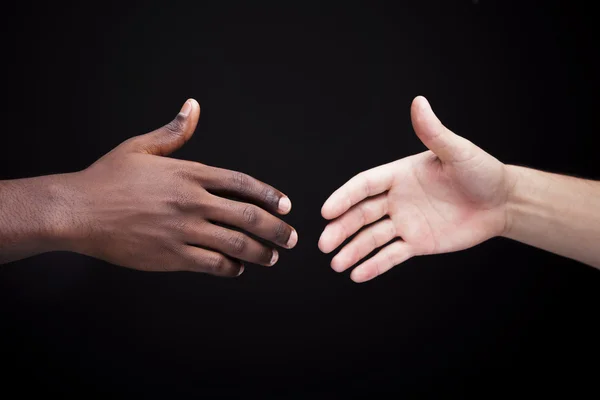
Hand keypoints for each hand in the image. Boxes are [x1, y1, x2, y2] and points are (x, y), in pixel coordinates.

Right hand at [57, 99, 297, 276]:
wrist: (77, 211)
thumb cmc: (107, 178)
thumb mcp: (141, 147)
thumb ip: (174, 131)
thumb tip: (193, 106)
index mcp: (189, 173)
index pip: (242, 184)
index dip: (269, 195)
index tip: (286, 206)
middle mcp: (192, 202)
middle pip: (248, 217)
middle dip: (276, 230)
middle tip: (290, 238)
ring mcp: (183, 230)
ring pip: (236, 244)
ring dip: (260, 253)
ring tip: (272, 257)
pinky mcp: (171, 256)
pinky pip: (212, 265)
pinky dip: (230, 268)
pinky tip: (237, 268)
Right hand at [318, 96, 512, 282]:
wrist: (502, 202)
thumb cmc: (481, 171)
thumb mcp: (457, 152)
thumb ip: (433, 132)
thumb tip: (418, 102)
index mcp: (399, 175)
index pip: (363, 186)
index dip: (344, 197)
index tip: (327, 211)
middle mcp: (396, 199)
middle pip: (360, 214)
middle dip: (341, 228)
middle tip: (324, 244)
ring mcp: (404, 222)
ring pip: (371, 238)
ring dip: (353, 250)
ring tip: (336, 263)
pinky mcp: (416, 243)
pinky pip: (390, 255)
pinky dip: (374, 266)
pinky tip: (357, 275)